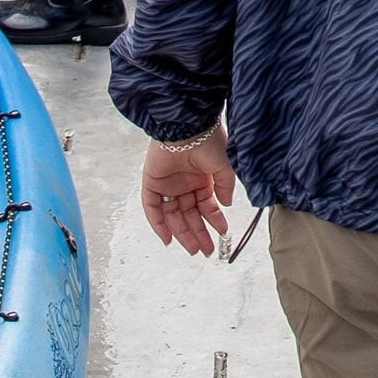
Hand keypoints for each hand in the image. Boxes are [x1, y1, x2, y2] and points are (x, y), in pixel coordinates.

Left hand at [139, 128, 238, 254]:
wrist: (185, 126)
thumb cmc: (206, 140)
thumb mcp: (223, 166)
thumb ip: (225, 186)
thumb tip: (226, 204)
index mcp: (202, 178)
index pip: (207, 205)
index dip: (214, 220)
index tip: (222, 234)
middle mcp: (184, 183)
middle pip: (190, 214)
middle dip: (199, 233)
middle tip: (206, 250)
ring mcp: (167, 184)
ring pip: (173, 215)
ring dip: (182, 233)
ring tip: (193, 249)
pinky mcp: (151, 182)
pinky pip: (152, 208)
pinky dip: (158, 224)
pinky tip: (168, 239)